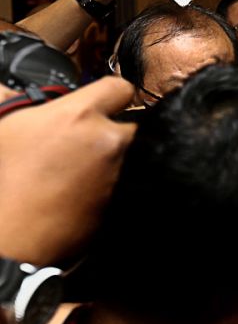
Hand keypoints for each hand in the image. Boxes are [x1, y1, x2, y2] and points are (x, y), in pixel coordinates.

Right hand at [0, 77, 135, 263]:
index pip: (118, 86)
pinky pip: (136, 179)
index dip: (110, 93)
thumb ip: (13, 102)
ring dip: (120, 155)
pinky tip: (93, 186)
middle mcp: (108, 140)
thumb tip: (7, 88)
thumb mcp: (4, 131)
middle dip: (118, 128)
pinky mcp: (129, 197)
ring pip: (138, 151)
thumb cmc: (6, 183)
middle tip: (93, 139)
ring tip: (89, 167)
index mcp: (78, 116)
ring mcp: (122, 171)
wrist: (16, 237)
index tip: (105, 101)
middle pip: (135, 120)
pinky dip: (120, 180)